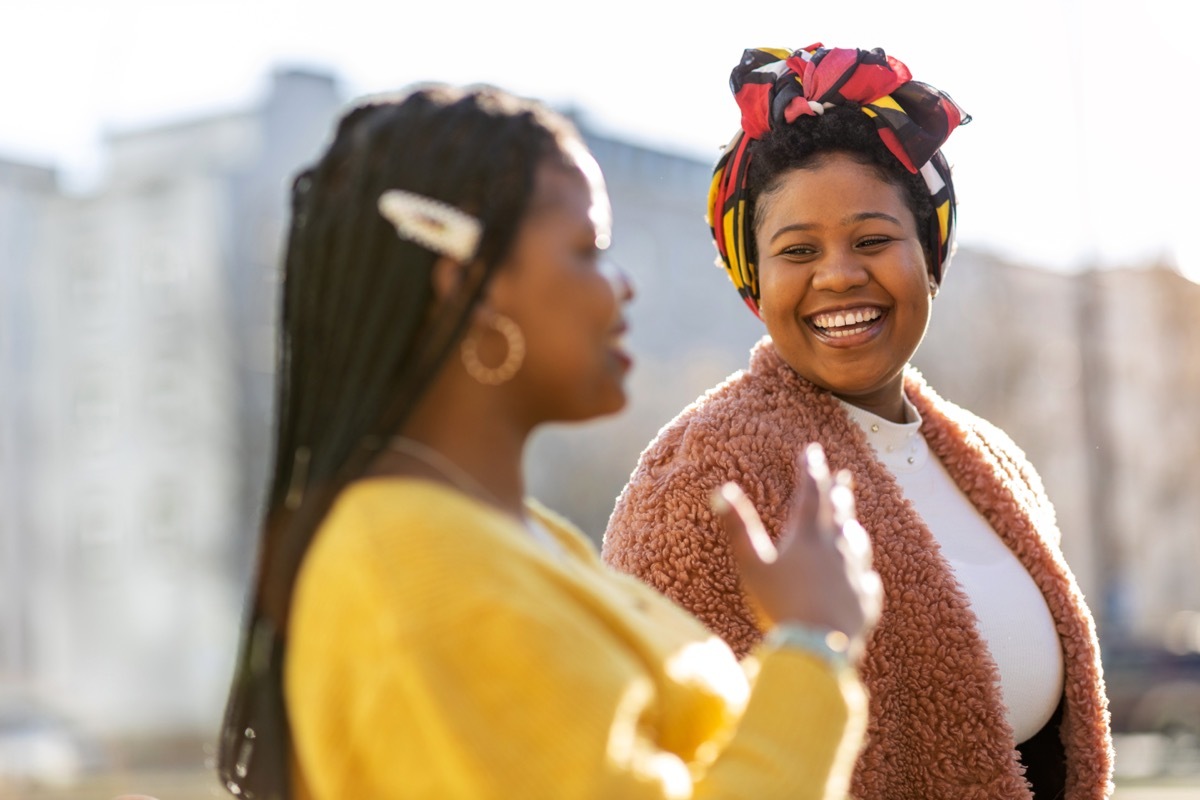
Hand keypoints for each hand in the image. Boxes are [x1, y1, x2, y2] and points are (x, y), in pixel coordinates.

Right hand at [711, 443, 881, 661]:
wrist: (819, 646)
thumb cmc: (780, 604)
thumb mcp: (752, 565)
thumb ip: (738, 527)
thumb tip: (721, 490)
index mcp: (808, 537)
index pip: (811, 494)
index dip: (811, 470)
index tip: (813, 450)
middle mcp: (836, 549)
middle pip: (839, 513)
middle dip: (838, 492)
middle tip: (842, 476)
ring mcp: (855, 575)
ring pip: (856, 543)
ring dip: (852, 527)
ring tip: (852, 520)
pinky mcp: (866, 601)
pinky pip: (866, 580)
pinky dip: (862, 572)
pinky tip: (864, 576)